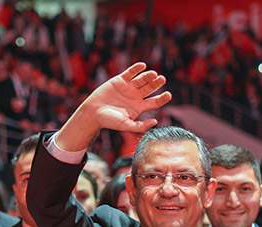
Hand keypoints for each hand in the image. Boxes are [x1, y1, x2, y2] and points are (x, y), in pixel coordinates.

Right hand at [55, 63, 171, 151]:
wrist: (93, 112)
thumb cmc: (109, 121)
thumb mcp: (126, 125)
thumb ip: (140, 126)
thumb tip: (155, 122)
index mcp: (139, 107)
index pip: (155, 102)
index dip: (162, 98)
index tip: (168, 94)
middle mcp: (136, 96)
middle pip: (150, 88)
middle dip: (156, 83)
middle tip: (162, 79)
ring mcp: (128, 87)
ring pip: (141, 79)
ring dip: (148, 76)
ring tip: (153, 74)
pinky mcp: (120, 80)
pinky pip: (130, 72)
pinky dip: (136, 68)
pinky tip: (142, 66)